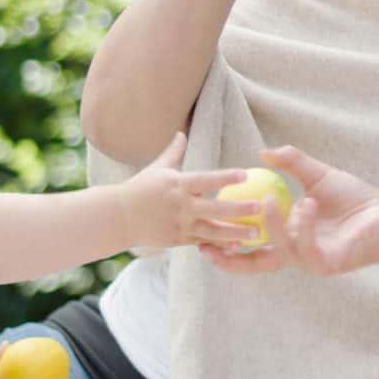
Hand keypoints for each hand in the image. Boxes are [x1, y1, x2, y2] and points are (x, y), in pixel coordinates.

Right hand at [120, 133, 269, 248]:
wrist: (119, 217)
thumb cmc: (140, 188)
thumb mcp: (156, 168)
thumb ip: (173, 152)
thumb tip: (181, 133)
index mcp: (176, 184)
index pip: (204, 180)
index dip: (225, 177)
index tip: (245, 174)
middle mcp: (180, 205)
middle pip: (213, 209)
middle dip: (238, 209)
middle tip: (260, 206)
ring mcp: (179, 225)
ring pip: (211, 231)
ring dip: (235, 233)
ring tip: (256, 234)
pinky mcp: (178, 240)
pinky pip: (203, 242)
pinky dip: (219, 245)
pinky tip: (238, 246)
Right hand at [199, 145, 378, 273]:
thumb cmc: (356, 198)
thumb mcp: (318, 176)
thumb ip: (291, 163)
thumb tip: (263, 152)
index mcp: (289, 236)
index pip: (251, 245)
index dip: (227, 245)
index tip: (203, 235)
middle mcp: (296, 252)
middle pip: (255, 262)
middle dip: (230, 258)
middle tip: (209, 242)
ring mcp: (310, 261)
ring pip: (278, 249)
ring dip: (271, 224)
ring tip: (268, 199)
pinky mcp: (326, 264)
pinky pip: (305, 248)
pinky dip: (302, 226)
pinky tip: (307, 204)